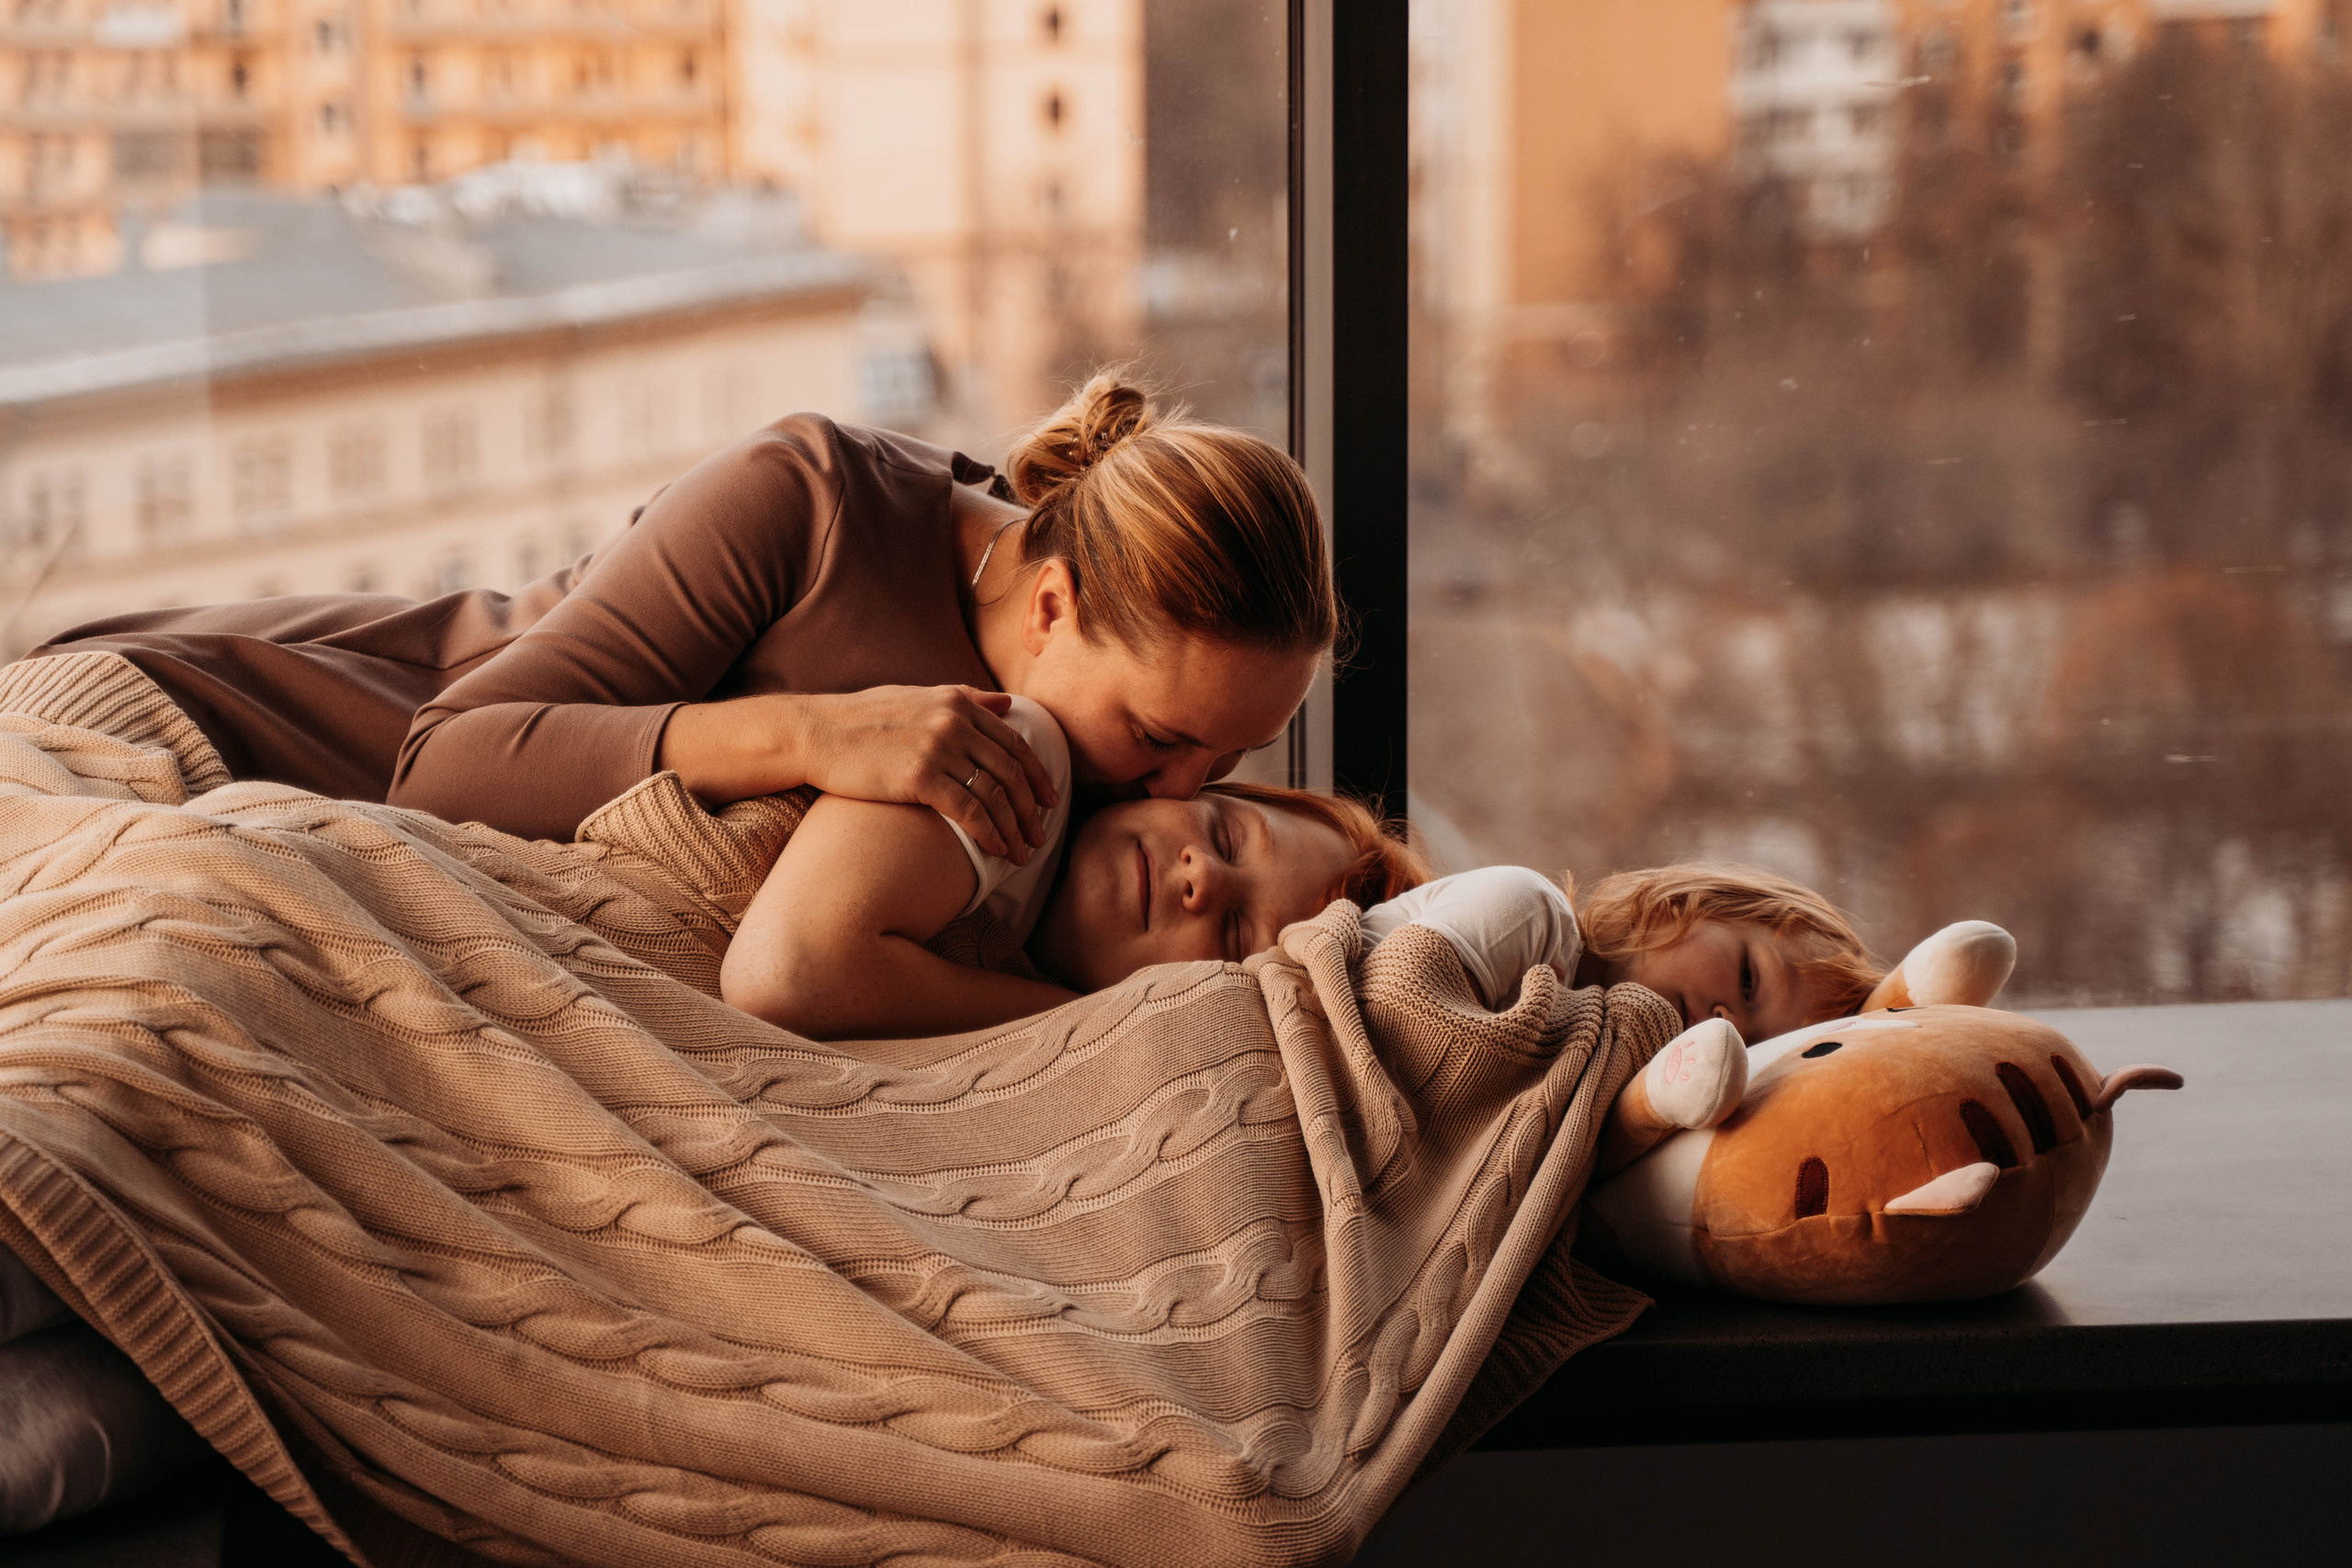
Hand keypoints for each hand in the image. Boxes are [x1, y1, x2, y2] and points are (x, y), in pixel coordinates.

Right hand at [666, 686, 1054, 861]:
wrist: (815, 733)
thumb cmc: (861, 718)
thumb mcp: (917, 697)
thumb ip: (965, 698)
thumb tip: (1007, 704)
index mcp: (958, 701)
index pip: (1013, 743)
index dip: (1036, 775)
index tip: (1049, 800)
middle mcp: (955, 721)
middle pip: (1011, 772)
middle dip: (1032, 808)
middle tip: (1041, 835)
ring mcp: (939, 748)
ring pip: (996, 795)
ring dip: (1015, 828)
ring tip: (1023, 853)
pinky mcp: (921, 777)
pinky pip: (970, 811)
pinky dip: (990, 834)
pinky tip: (997, 852)